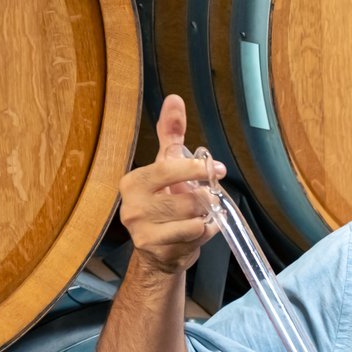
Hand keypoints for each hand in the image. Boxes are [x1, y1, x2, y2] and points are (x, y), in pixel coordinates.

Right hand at [117, 95, 225, 275]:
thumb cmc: (164, 206)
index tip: (218, 169)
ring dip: (205, 218)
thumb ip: (171, 135)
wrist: (158, 253)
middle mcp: (133, 206)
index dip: (198, 169)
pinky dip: (205, 234)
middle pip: (189, 198)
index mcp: (134, 182)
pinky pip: (197, 237)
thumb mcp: (166, 168)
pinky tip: (194, 233)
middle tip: (205, 201)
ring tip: (196, 218)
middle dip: (204, 200)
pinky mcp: (158, 251)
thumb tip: (175, 99)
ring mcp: (144, 231)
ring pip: (195, 218)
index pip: (170, 169)